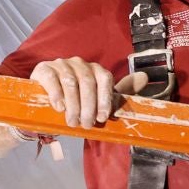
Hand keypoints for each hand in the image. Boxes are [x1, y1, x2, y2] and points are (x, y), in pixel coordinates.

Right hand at [29, 58, 148, 127]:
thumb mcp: (97, 99)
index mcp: (95, 69)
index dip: (105, 99)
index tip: (102, 118)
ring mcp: (60, 64)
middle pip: (88, 82)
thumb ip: (120, 91)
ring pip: (71, 83)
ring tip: (72, 121)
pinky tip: (59, 107)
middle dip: (89, 106)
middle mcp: (79, 63)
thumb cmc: (75, 101)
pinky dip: (57, 94)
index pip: (104, 79)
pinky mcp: (44, 69)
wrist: (44, 102)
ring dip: (73, 105)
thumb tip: (145, 77)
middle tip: (86, 125)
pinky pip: (52, 80)